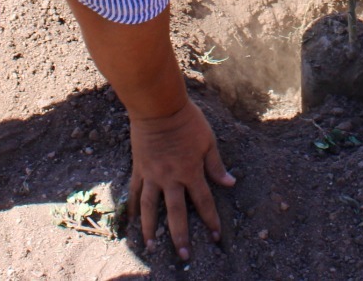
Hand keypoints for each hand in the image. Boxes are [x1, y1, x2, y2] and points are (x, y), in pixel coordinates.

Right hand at [127, 100, 234, 260]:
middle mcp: (171, 178)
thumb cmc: (187, 120)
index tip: (216, 236)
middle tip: (184, 255)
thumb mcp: (208, 140)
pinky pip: (135, 191)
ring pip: (150, 207)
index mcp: (191, 171)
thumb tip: (230, 183)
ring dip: (151, 228)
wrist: (157, 107)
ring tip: (151, 247)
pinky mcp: (139, 168)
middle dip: (181, 235)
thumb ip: (216, 165)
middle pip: (176, 212)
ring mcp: (152, 175)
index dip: (211, 220)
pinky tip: (131, 220)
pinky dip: (132, 207)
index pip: (203, 202)